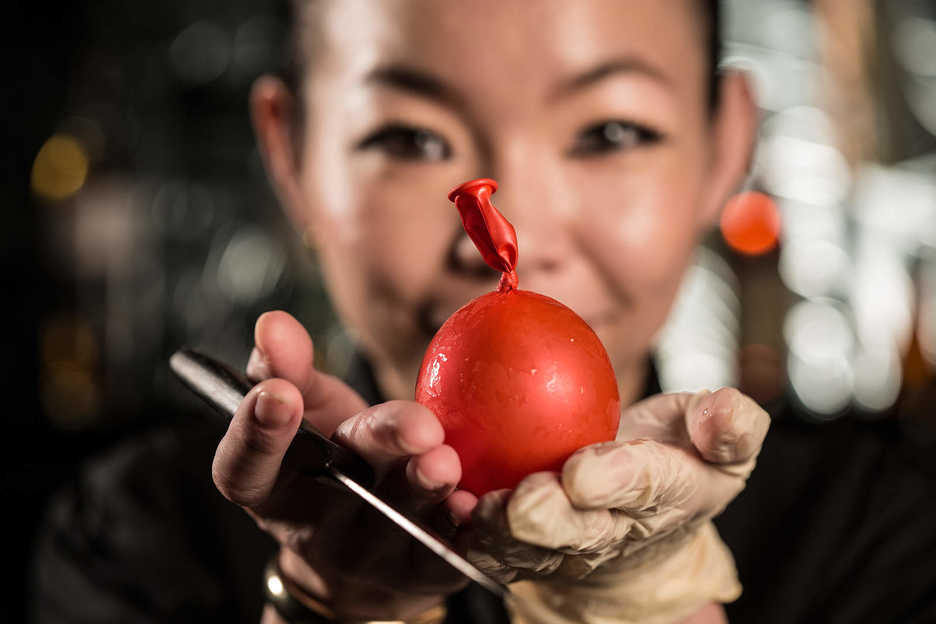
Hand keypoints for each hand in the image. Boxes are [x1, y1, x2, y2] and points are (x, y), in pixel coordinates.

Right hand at [211, 311, 473, 619]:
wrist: (358, 556)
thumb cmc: (329, 460)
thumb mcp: (304, 410)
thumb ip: (286, 369)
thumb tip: (272, 322)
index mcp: (273, 489)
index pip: (246, 468)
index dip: (258, 434)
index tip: (278, 393)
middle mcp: (315, 528)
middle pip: (343, 489)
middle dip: (380, 448)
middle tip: (418, 424)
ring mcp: (370, 557)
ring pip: (398, 524)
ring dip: (424, 491)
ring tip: (447, 462)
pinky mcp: (421, 576)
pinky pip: (449, 555)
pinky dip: (469, 530)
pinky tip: (483, 502)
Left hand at [463, 388, 769, 623]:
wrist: (643, 519)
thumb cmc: (678, 459)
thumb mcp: (719, 439)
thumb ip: (729, 425)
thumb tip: (726, 412)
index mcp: (667, 499)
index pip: (642, 487)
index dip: (613, 480)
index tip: (582, 470)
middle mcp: (612, 532)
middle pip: (578, 531)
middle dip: (548, 518)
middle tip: (520, 498)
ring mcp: (565, 547)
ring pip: (526, 546)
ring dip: (496, 530)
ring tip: (468, 504)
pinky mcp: (524, 548)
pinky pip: (491, 542)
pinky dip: (465, 527)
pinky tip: (441, 497)